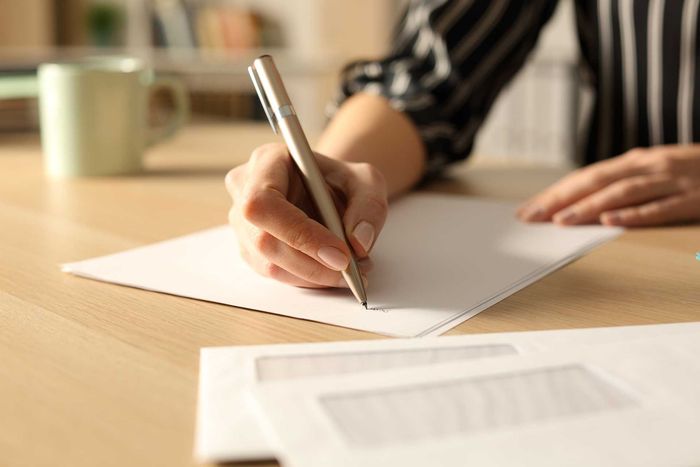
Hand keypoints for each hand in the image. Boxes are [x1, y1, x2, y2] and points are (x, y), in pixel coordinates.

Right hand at [226, 143, 387, 287]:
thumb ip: (369, 206)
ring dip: (314, 276)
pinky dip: (308, 279)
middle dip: (313, 264)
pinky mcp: (250, 249)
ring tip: (350, 270)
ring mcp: (242, 223)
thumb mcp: (367, 182)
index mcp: (267, 161)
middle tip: (351, 271)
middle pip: (264, 241)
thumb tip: (359, 242)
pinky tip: (332, 271)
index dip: (299, 234)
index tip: (340, 255)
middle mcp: (244, 190)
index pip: (265, 203)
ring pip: (269, 264)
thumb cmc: (342, 181)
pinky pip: (275, 274)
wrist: (328, 191)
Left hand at [517, 145, 699, 226]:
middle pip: (595, 182)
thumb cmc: (693, 170)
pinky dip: (633, 215)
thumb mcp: (654, 171)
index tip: (527, 210)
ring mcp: (671, 180)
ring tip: (561, 221)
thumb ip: (622, 183)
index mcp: (636, 161)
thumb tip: (581, 202)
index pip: (585, 177)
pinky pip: (660, 208)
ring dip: (588, 207)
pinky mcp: (693, 198)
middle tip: (531, 217)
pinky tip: (610, 223)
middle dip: (560, 200)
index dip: (555, 193)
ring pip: (621, 193)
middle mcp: (648, 166)